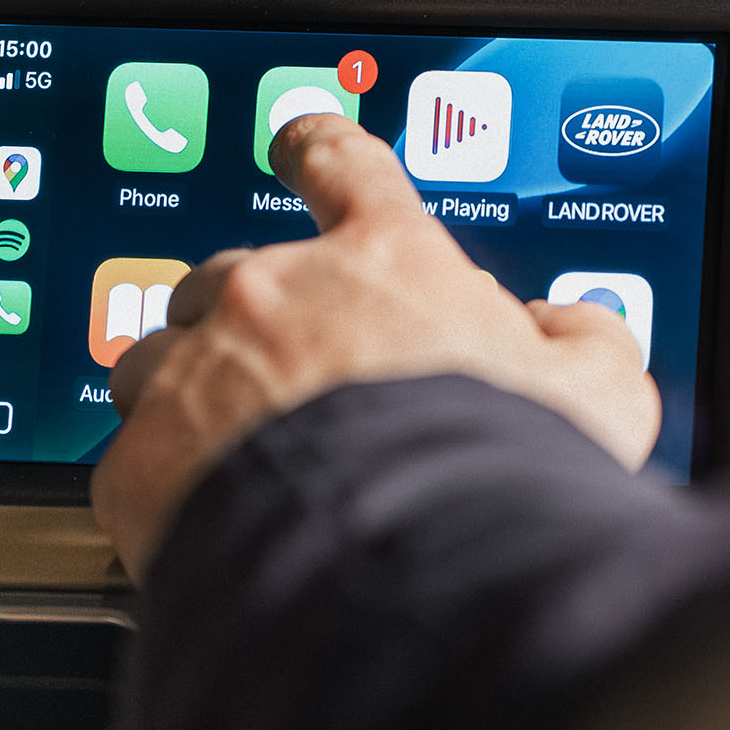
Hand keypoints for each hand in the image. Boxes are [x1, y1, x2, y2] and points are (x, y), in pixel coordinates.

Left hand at [91, 113, 661, 576]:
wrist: (410, 581)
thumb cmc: (499, 482)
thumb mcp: (598, 398)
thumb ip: (585, 343)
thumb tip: (568, 327)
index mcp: (384, 262)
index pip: (342, 167)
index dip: (317, 152)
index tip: (299, 148)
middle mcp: (276, 296)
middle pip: (231, 282)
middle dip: (253, 329)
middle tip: (292, 397)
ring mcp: (198, 372)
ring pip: (158, 365)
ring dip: (188, 404)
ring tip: (235, 472)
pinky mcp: (142, 462)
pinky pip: (132, 466)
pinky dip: (162, 495)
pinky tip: (207, 535)